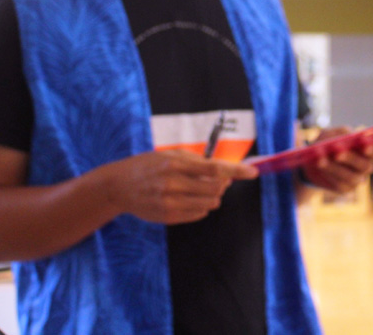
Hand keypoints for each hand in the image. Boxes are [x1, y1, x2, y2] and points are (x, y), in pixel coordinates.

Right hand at [104, 150, 257, 224]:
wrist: (119, 186)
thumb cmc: (148, 166)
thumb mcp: (170, 155)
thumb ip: (196, 161)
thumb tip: (224, 171)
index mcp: (176, 164)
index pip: (214, 168)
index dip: (236, 170)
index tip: (253, 172)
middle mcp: (173, 184)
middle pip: (215, 189)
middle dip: (223, 185)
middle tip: (220, 181)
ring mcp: (170, 203)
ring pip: (209, 204)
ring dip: (214, 197)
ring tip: (203, 189)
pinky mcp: (168, 217)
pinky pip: (198, 215)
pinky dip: (202, 207)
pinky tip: (191, 199)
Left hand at [299, 127, 372, 193]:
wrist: (311, 159)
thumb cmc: (326, 142)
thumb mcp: (331, 133)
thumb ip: (341, 133)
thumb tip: (348, 136)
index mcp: (368, 149)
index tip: (366, 146)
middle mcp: (366, 165)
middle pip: (366, 166)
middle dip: (351, 159)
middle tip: (337, 153)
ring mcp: (357, 178)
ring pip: (352, 177)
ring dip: (335, 168)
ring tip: (321, 160)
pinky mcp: (345, 188)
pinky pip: (340, 184)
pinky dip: (329, 174)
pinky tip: (319, 165)